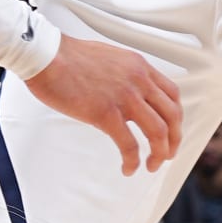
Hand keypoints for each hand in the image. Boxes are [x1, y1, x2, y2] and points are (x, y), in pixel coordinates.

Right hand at [28, 35, 182, 174]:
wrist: (46, 54)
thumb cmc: (68, 56)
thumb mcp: (109, 58)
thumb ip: (125, 73)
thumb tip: (127, 91)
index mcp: (139, 66)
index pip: (172, 95)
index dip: (175, 118)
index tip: (170, 132)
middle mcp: (138, 80)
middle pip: (172, 116)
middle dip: (173, 140)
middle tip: (166, 155)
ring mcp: (124, 97)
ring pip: (158, 132)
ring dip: (159, 154)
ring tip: (152, 166)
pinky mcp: (105, 113)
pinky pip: (129, 145)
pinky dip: (133, 161)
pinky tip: (128, 168)